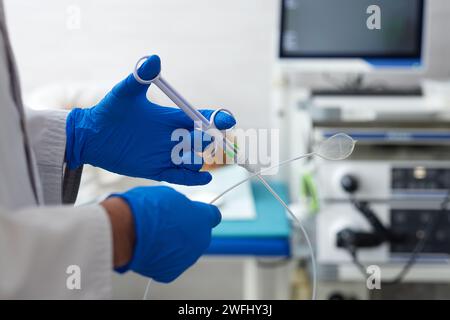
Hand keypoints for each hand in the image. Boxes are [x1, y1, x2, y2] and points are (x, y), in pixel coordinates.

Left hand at [65, 55, 235, 185]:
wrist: (91, 137)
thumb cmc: (108, 112)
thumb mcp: (125, 94)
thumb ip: (140, 77)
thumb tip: (152, 58)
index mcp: (171, 117)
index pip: (201, 117)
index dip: (216, 118)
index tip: (227, 120)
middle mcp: (173, 136)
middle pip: (203, 140)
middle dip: (207, 140)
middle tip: (201, 140)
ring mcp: (167, 154)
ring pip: (195, 160)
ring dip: (198, 160)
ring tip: (190, 159)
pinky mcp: (158, 170)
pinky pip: (182, 176)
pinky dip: (194, 178)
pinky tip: (204, 177)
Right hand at [105, 186, 220, 282]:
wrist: (128, 230)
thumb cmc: (147, 208)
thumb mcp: (169, 195)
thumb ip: (183, 205)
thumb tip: (181, 210)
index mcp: (203, 219)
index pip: (213, 215)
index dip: (202, 213)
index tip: (194, 213)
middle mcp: (201, 240)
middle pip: (198, 235)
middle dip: (186, 230)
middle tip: (166, 225)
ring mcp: (188, 258)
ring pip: (185, 250)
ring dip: (175, 245)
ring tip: (155, 237)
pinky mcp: (172, 272)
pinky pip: (170, 263)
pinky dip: (162, 258)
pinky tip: (151, 249)